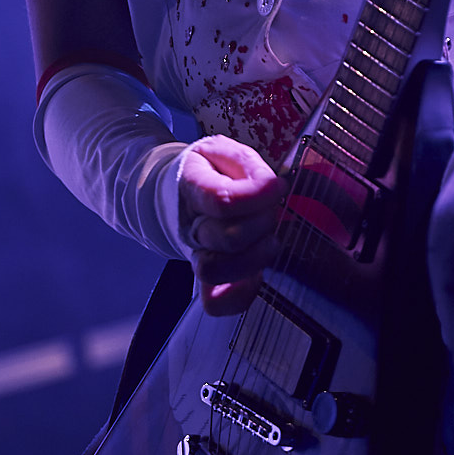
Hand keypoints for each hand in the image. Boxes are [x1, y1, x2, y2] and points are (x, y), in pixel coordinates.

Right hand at [177, 136, 283, 313]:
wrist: (176, 194)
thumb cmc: (207, 172)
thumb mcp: (223, 152)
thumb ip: (247, 164)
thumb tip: (271, 186)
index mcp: (190, 188)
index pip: (222, 201)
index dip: (257, 196)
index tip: (277, 186)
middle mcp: (190, 226)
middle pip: (227, 239)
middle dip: (262, 224)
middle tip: (271, 210)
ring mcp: (196, 255)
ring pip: (217, 271)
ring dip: (255, 257)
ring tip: (269, 239)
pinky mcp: (207, 279)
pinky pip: (214, 303)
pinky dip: (239, 295)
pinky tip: (256, 276)